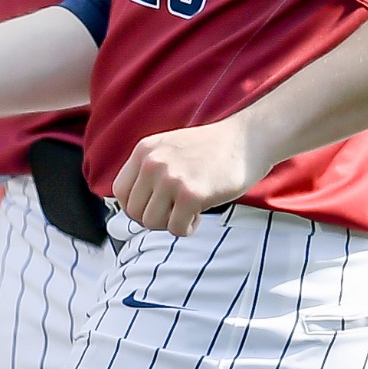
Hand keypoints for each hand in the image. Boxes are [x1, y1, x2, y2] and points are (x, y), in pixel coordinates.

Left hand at [111, 115, 267, 236]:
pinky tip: (198, 215)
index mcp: (144, 151)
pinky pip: (176, 229)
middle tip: (174, 212)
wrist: (247, 140)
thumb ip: (149, 170)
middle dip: (154, 218)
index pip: (120, 192)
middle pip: (134, 212)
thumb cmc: (211, 149)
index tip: (154, 208)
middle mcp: (152, 163)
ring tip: (187, 211)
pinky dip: (187, 228)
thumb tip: (132, 207)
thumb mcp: (169, 149)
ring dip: (170, 224)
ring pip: (152, 223)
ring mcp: (171, 179)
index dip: (135, 207)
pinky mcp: (191, 195)